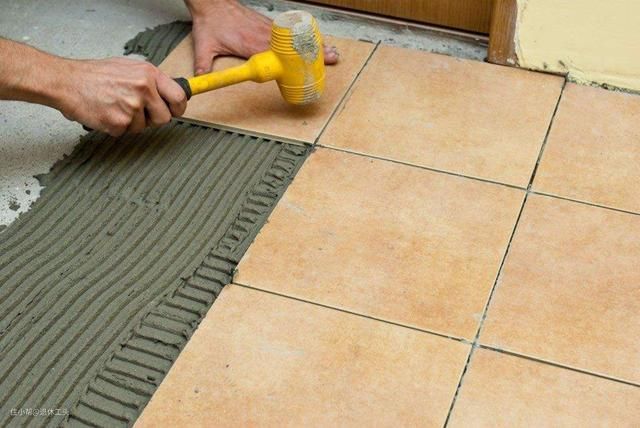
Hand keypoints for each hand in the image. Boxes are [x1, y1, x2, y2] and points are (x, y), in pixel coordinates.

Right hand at [56, 58, 186, 135]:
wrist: (67, 82)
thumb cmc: (94, 75)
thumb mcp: (129, 68)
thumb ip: (150, 81)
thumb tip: (169, 95)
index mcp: (148, 74)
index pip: (179, 96)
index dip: (178, 108)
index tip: (175, 111)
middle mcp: (143, 89)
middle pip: (164, 118)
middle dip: (152, 119)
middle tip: (136, 111)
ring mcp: (131, 107)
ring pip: (143, 127)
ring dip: (131, 122)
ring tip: (114, 106)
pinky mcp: (119, 122)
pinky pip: (126, 132)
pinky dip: (116, 127)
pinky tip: (106, 112)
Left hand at [185, 0, 338, 75]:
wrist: (213, 2)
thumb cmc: (211, 23)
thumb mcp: (204, 44)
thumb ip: (203, 65)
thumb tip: (199, 80)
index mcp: (251, 44)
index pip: (276, 55)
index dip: (293, 62)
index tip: (306, 67)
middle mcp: (263, 35)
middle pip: (293, 47)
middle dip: (314, 52)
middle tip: (332, 58)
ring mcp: (268, 29)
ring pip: (295, 38)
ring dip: (314, 44)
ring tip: (331, 51)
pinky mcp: (268, 24)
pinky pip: (290, 32)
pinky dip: (304, 37)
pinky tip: (315, 41)